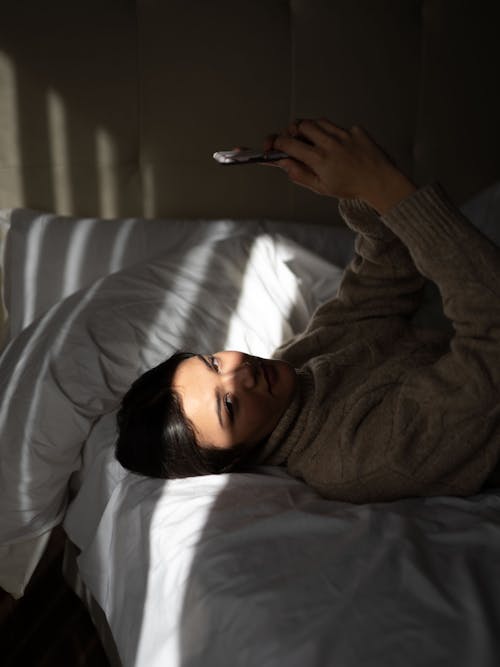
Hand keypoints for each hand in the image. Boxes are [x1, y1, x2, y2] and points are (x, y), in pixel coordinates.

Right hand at [263, 118, 416, 213]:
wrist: (380, 182)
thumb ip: (300, 174)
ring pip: (318, 122)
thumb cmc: (351, 188)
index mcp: (319, 159)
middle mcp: (330, 143)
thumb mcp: (321, 187)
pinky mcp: (356, 130)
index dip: (276, 142)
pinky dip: (331, 133)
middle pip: (301, 125)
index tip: (272, 145)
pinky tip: (336, 146)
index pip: (289, 143)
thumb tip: (283, 164)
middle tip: (292, 140)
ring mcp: (344, 134)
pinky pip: (337, 126)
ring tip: (311, 141)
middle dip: (292, 131)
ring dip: (310, 129)